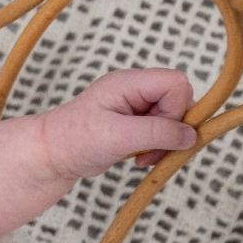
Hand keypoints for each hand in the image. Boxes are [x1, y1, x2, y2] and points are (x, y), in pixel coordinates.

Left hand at [40, 68, 196, 179]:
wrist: (51, 155)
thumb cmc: (74, 140)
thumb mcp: (117, 136)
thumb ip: (156, 132)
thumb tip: (191, 135)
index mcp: (128, 83)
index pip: (176, 82)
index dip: (177, 109)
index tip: (158, 132)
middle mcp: (134, 90)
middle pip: (179, 100)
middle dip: (172, 129)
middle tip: (151, 151)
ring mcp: (136, 106)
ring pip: (174, 118)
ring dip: (165, 142)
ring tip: (142, 158)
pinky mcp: (136, 123)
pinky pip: (163, 131)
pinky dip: (158, 148)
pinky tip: (139, 159)